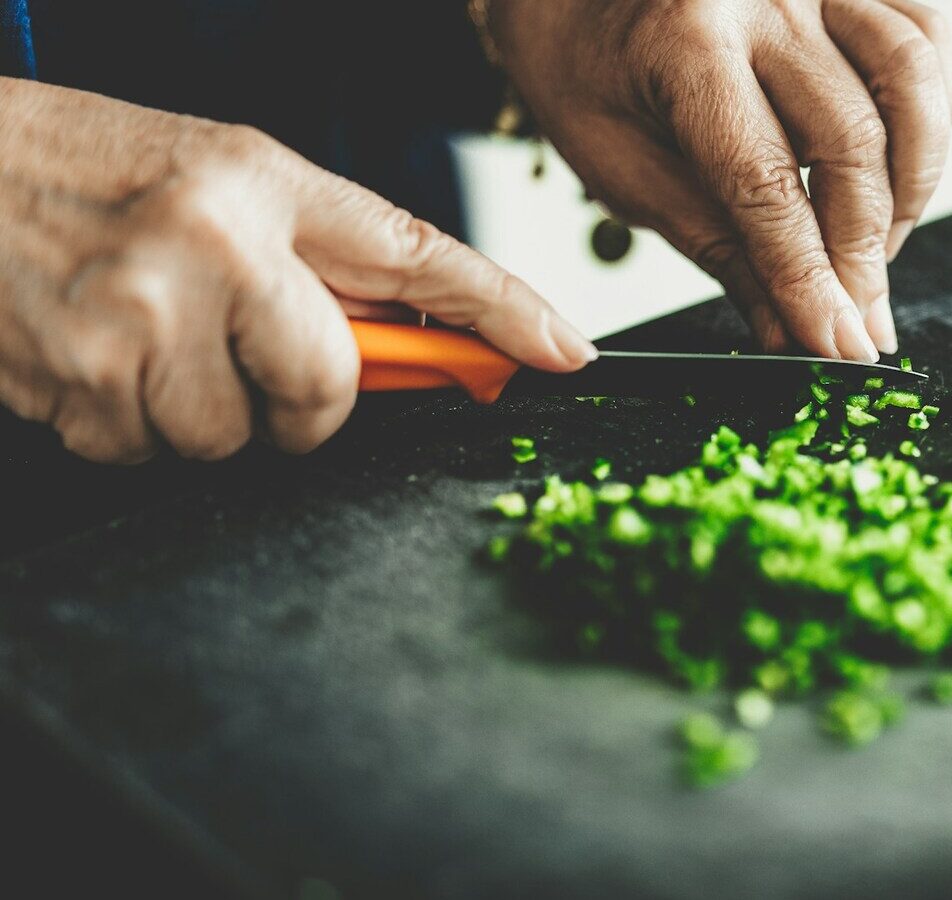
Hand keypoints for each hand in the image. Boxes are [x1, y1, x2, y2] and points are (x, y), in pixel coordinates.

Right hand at [0, 79, 595, 463]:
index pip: (416, 253)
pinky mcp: (81, 380)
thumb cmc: (84, 173)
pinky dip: (126, 423)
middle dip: (301, 402)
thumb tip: (406, 351)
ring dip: (196, 411)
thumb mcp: (218, 182)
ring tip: (143, 335)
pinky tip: (94, 355)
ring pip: (231, 439)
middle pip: (329, 389)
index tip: (565, 348)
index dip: (503, 310)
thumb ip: (313, 261)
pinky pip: (148, 454)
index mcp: (261, 183)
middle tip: (245, 356)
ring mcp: (144, 315)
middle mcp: (214, 244)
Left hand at [492, 0, 951, 359]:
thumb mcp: (623, 171)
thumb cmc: (587, 71)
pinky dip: (934, 116)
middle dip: (863, 253)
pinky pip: (928, 41)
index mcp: (685, 41)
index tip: (839, 346)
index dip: (810, 278)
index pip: (766, 184)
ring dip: (910, 188)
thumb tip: (787, 331)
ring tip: (876, 250)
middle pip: (850, 141)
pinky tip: (899, 171)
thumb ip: (717, 247)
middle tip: (861, 323)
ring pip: (911, 85)